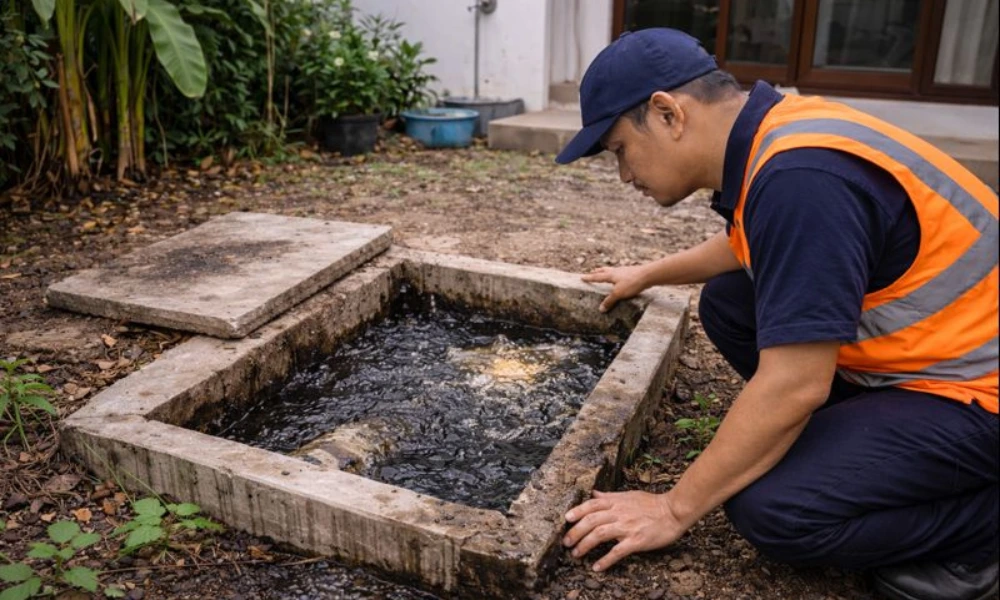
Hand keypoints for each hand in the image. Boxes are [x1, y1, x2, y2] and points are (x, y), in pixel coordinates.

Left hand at [562, 490, 686, 571]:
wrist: (673, 511)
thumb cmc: (652, 503)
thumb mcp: (629, 495)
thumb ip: (610, 496)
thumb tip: (593, 493)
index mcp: (616, 501)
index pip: (591, 504)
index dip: (577, 511)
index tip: (566, 519)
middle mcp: (619, 513)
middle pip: (591, 521)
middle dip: (575, 532)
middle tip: (566, 543)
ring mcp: (627, 527)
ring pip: (599, 535)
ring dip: (585, 545)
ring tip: (576, 554)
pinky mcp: (636, 540)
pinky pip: (617, 551)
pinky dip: (605, 560)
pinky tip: (597, 567)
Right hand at [581, 265, 649, 311]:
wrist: (648, 275)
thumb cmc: (632, 283)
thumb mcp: (618, 294)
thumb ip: (610, 301)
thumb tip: (601, 309)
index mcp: (610, 275)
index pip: (597, 277)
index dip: (589, 278)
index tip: (582, 277)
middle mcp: (616, 271)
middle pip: (604, 270)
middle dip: (597, 272)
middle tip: (592, 271)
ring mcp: (625, 271)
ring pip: (613, 270)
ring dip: (607, 272)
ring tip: (606, 273)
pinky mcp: (632, 273)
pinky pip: (621, 273)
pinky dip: (618, 275)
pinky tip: (622, 278)